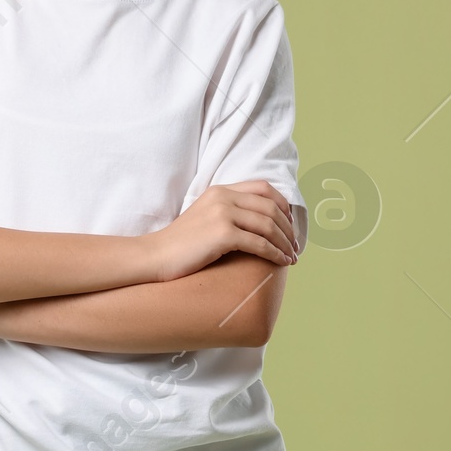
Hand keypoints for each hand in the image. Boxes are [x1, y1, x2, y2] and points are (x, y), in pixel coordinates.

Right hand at [147, 183, 297, 279]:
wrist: (155, 256)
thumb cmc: (180, 244)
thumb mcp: (205, 217)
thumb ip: (227, 212)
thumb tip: (258, 225)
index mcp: (220, 190)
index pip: (264, 188)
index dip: (283, 205)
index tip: (290, 225)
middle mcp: (223, 197)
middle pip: (271, 207)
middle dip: (288, 229)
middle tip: (295, 246)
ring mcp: (223, 214)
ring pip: (268, 226)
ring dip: (285, 243)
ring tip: (291, 257)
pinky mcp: (222, 234)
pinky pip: (260, 244)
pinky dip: (275, 253)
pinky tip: (281, 262)